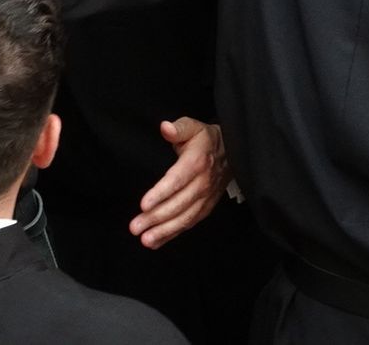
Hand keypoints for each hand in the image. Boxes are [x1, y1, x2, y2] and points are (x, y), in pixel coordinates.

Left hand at [129, 117, 230, 249]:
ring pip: (184, 218)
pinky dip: (172, 234)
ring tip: (145, 240)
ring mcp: (205, 199)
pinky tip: (156, 241)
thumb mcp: (193, 127)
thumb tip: (165, 127)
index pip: (177, 180)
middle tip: (135, 227)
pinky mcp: (205, 208)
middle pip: (178, 204)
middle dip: (156, 218)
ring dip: (164, 231)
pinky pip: (189, 223)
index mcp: (196, 163)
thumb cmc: (206, 140)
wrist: (232, 153)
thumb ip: (179, 128)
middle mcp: (202, 184)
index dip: (161, 194)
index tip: (143, 205)